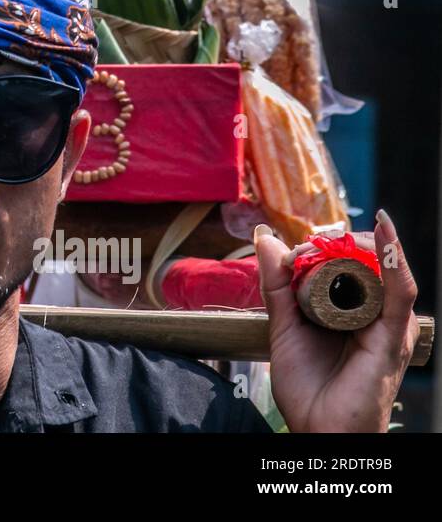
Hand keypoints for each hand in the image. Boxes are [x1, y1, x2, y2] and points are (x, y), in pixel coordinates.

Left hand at [257, 211, 418, 432]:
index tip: (291, 245)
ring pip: (382, 269)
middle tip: (306, 243)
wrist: (319, 430)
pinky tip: (385, 234)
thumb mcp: (284, 326)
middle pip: (365, 262)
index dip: (320, 246)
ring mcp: (387, 322)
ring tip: (327, 240)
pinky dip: (394, 260)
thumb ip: (277, 284)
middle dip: (335, 244)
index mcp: (351, 311)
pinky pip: (400, 292)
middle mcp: (374, 314)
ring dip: (356, 246)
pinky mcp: (393, 334)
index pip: (344, 263)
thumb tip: (265, 237)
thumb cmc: (308, 388)